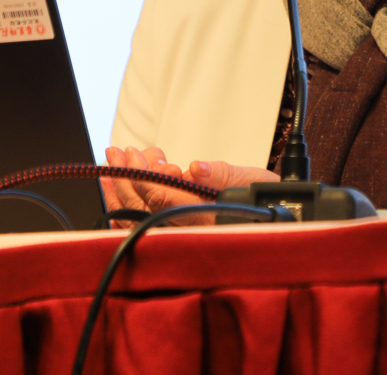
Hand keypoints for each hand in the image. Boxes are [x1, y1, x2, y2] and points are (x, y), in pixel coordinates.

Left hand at [98, 146, 277, 224]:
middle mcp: (186, 232)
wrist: (270, 219)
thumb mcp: (252, 180)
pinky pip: (137, 225)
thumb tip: (196, 168)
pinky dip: (123, 204)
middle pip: (143, 209)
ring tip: (117, 158)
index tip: (133, 154)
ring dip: (120, 188)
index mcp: (205, 220)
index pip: (162, 201)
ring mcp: (176, 234)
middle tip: (117, 151)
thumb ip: (223, 175)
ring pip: (135, 218)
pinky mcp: (171, 231)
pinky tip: (116, 185)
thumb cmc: (262, 199)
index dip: (143, 177)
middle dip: (125, 177)